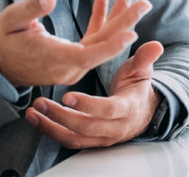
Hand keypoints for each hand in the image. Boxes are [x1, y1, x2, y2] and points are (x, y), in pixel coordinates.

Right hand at [0, 0, 151, 87]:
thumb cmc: (3, 40)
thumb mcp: (11, 20)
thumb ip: (31, 8)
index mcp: (54, 58)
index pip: (88, 54)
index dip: (111, 45)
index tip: (131, 33)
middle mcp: (68, 66)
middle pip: (102, 46)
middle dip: (125, 23)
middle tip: (144, 3)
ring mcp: (72, 65)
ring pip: (101, 42)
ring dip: (117, 19)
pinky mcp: (73, 59)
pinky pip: (92, 40)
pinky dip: (100, 20)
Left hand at [25, 41, 164, 148]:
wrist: (140, 114)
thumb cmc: (136, 89)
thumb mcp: (141, 72)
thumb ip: (144, 59)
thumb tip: (156, 46)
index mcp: (127, 109)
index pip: (107, 110)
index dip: (88, 105)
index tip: (68, 96)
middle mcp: (114, 128)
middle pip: (85, 128)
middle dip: (60, 117)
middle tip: (40, 102)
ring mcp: (101, 138)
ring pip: (73, 139)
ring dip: (50, 127)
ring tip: (32, 112)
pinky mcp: (90, 142)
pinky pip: (68, 141)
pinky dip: (50, 131)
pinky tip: (35, 119)